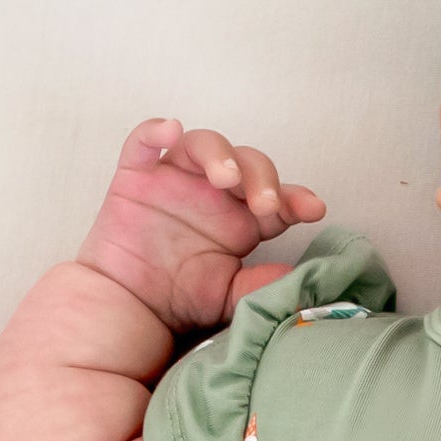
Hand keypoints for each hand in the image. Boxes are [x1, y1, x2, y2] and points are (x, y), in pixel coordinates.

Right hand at [74, 117, 326, 338]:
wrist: (128, 310)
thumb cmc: (179, 301)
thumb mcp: (229, 298)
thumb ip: (260, 285)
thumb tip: (296, 276)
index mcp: (243, 219)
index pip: (277, 198)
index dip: (295, 198)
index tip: (312, 209)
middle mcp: (214, 193)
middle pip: (248, 163)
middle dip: (262, 178)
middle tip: (265, 204)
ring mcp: (176, 179)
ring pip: (203, 144)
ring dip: (219, 155)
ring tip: (226, 178)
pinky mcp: (137, 177)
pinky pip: (144, 142)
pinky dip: (156, 130)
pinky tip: (170, 129)